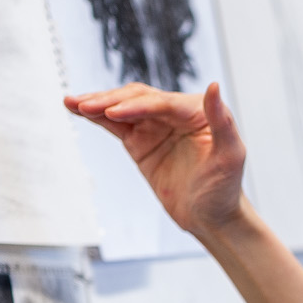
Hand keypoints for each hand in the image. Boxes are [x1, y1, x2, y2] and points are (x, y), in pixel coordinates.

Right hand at [64, 82, 247, 237]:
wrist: (212, 218)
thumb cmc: (226, 189)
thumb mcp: (230, 156)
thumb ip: (222, 121)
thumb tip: (214, 84)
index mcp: (198, 112)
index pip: (162, 103)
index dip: (137, 106)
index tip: (113, 112)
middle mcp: (175, 113)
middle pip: (138, 99)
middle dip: (110, 101)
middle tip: (84, 105)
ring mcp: (155, 126)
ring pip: (123, 108)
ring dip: (97, 104)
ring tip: (72, 102)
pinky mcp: (140, 141)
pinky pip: (115, 125)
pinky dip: (96, 117)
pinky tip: (77, 109)